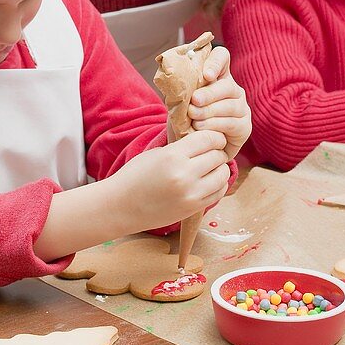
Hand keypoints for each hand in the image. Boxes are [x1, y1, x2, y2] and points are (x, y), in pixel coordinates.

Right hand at [114, 129, 230, 231]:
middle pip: (218, 156)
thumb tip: (205, 138)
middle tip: (212, 152)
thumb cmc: (135, 176)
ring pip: (223, 175)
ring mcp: (190, 194)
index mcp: (173, 156)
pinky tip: (209, 181)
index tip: (215, 138)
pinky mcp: (193, 208)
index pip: (208, 139)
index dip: (215, 136)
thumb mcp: (156, 153)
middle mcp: (184, 174)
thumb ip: (181, 147)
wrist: (120, 207)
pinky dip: (218, 184)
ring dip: (220, 169)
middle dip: (218, 152)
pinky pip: (219, 192)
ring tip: (211, 168)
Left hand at [186, 46, 251, 161]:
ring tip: (193, 119)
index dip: (215, 62)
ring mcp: (241, 107)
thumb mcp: (179, 101)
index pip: (222, 57)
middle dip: (209, 93)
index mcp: (217, 76)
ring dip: (209, 111)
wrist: (193, 147)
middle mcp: (233, 89)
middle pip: (227, 85)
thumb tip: (171, 79)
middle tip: (194, 101)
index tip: (206, 75)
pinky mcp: (244, 126)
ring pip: (230, 105)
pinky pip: (232, 123)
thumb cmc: (186, 119)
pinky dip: (215, 125)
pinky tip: (200, 128)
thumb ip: (179, 89)